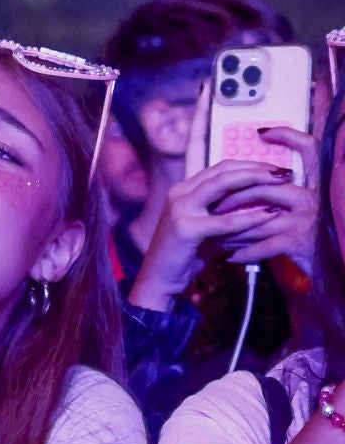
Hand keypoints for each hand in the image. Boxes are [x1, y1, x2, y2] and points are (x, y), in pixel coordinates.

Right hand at [128, 158, 300, 310]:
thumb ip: (226, 213)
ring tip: (281, 181)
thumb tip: (265, 206)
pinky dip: (249, 217)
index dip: (249, 164)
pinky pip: (224, 221)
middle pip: (222, 170)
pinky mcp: (185, 229)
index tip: (275, 166)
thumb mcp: (207, 227)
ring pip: (221, 185)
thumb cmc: (187, 254)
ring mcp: (180, 209)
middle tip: (284, 171)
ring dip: (254, 179)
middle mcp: (179, 193)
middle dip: (256, 167)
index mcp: (183, 190)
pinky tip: (269, 215)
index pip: (219, 168)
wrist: (159, 279)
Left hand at [223, 128, 319, 273]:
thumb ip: (282, 193)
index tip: (263, 132)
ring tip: (215, 236)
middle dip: (232, 200)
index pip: (310, 148)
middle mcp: (315, 195)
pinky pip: (262, 245)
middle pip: (263, 187)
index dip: (290, 136)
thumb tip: (247, 178)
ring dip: (232, 229)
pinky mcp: (301, 241)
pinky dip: (244, 252)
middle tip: (212, 208)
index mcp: (317, 183)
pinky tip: (231, 257)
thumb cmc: (315, 239)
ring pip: (257, 218)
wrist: (335, 270)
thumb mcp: (305, 209)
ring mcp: (307, 217)